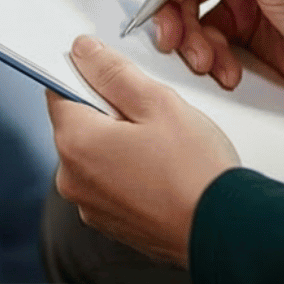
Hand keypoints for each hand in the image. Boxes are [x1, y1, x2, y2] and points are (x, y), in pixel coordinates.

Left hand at [48, 36, 238, 267]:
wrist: (225, 232)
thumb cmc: (195, 173)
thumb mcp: (157, 103)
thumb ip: (113, 72)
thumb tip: (84, 52)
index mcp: (75, 143)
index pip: (58, 91)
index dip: (88, 76)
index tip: (114, 76)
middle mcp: (72, 178)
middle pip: (79, 124)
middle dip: (109, 112)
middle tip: (152, 115)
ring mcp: (90, 205)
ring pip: (97, 154)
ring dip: (121, 142)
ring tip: (162, 147)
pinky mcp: (110, 222)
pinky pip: (111, 182)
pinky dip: (129, 172)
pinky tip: (162, 172)